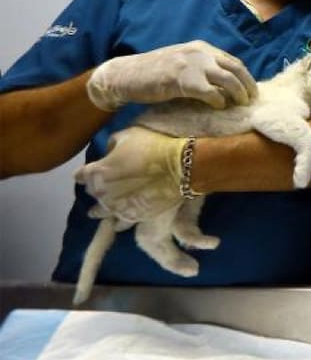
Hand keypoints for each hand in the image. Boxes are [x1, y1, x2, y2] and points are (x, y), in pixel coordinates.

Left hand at [74, 127, 188, 222]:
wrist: (181, 167)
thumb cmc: (153, 147)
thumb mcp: (127, 135)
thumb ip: (112, 145)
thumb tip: (109, 153)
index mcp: (96, 172)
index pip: (80, 175)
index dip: (83, 173)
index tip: (85, 173)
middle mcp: (102, 193)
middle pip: (92, 193)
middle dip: (95, 188)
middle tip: (101, 186)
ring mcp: (117, 208)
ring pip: (101, 212)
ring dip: (100, 210)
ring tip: (97, 213)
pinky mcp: (134, 217)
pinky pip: (120, 224)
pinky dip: (118, 222)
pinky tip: (117, 224)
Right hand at [87, 40, 256, 110]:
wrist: (124, 75)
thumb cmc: (153, 74)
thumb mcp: (182, 63)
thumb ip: (202, 68)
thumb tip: (224, 85)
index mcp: (201, 48)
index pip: (232, 61)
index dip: (245, 77)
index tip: (251, 91)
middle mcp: (199, 53)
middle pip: (236, 68)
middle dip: (248, 86)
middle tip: (251, 101)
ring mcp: (191, 65)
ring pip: (228, 79)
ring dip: (238, 94)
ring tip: (239, 105)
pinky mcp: (182, 80)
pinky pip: (211, 92)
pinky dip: (219, 101)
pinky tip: (218, 107)